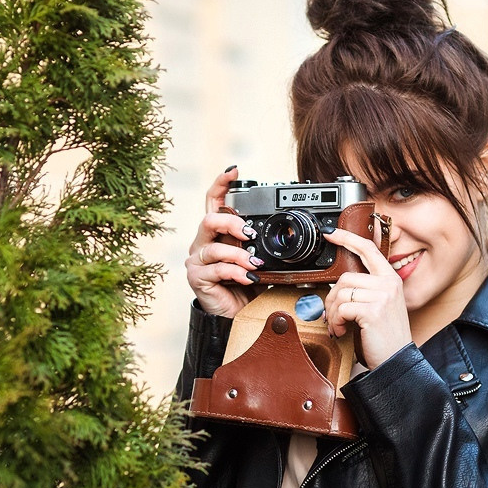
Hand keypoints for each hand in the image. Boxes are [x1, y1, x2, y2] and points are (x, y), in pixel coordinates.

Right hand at [185, 166, 262, 317]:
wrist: (236, 316)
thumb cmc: (247, 286)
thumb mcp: (259, 261)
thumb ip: (264, 247)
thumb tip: (290, 237)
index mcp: (218, 233)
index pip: (214, 200)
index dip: (221, 183)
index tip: (234, 171)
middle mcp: (204, 242)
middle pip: (209, 219)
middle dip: (231, 223)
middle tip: (250, 233)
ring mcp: (198, 260)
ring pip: (213, 246)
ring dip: (238, 254)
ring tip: (255, 264)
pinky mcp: (197, 277)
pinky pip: (216, 269)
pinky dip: (236, 272)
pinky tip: (248, 278)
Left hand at [323, 225, 412, 368]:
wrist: (396, 360)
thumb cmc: (385, 336)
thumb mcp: (380, 305)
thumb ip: (366, 289)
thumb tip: (338, 285)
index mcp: (391, 279)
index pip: (368, 249)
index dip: (348, 238)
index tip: (332, 234)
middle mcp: (388, 284)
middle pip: (345, 277)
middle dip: (332, 298)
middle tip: (333, 315)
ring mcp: (382, 296)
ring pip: (341, 293)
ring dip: (333, 313)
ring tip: (339, 325)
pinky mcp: (373, 311)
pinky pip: (341, 308)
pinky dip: (335, 322)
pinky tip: (341, 331)